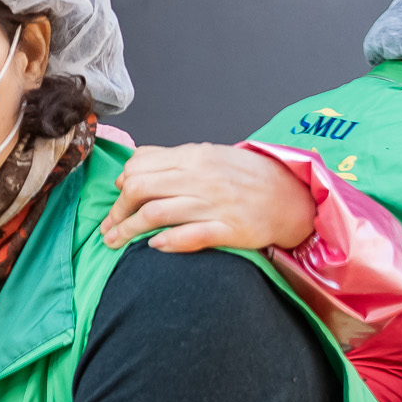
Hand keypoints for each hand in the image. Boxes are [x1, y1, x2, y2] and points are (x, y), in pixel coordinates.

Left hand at [101, 143, 314, 253]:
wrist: (293, 196)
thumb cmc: (248, 177)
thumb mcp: (210, 155)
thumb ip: (172, 158)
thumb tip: (133, 163)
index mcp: (194, 157)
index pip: (140, 167)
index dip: (121, 185)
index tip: (117, 199)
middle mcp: (201, 179)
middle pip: (140, 190)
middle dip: (116, 212)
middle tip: (108, 227)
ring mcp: (214, 204)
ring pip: (156, 214)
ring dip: (128, 230)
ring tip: (115, 241)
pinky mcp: (229, 229)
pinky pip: (188, 236)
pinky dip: (165, 242)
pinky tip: (153, 246)